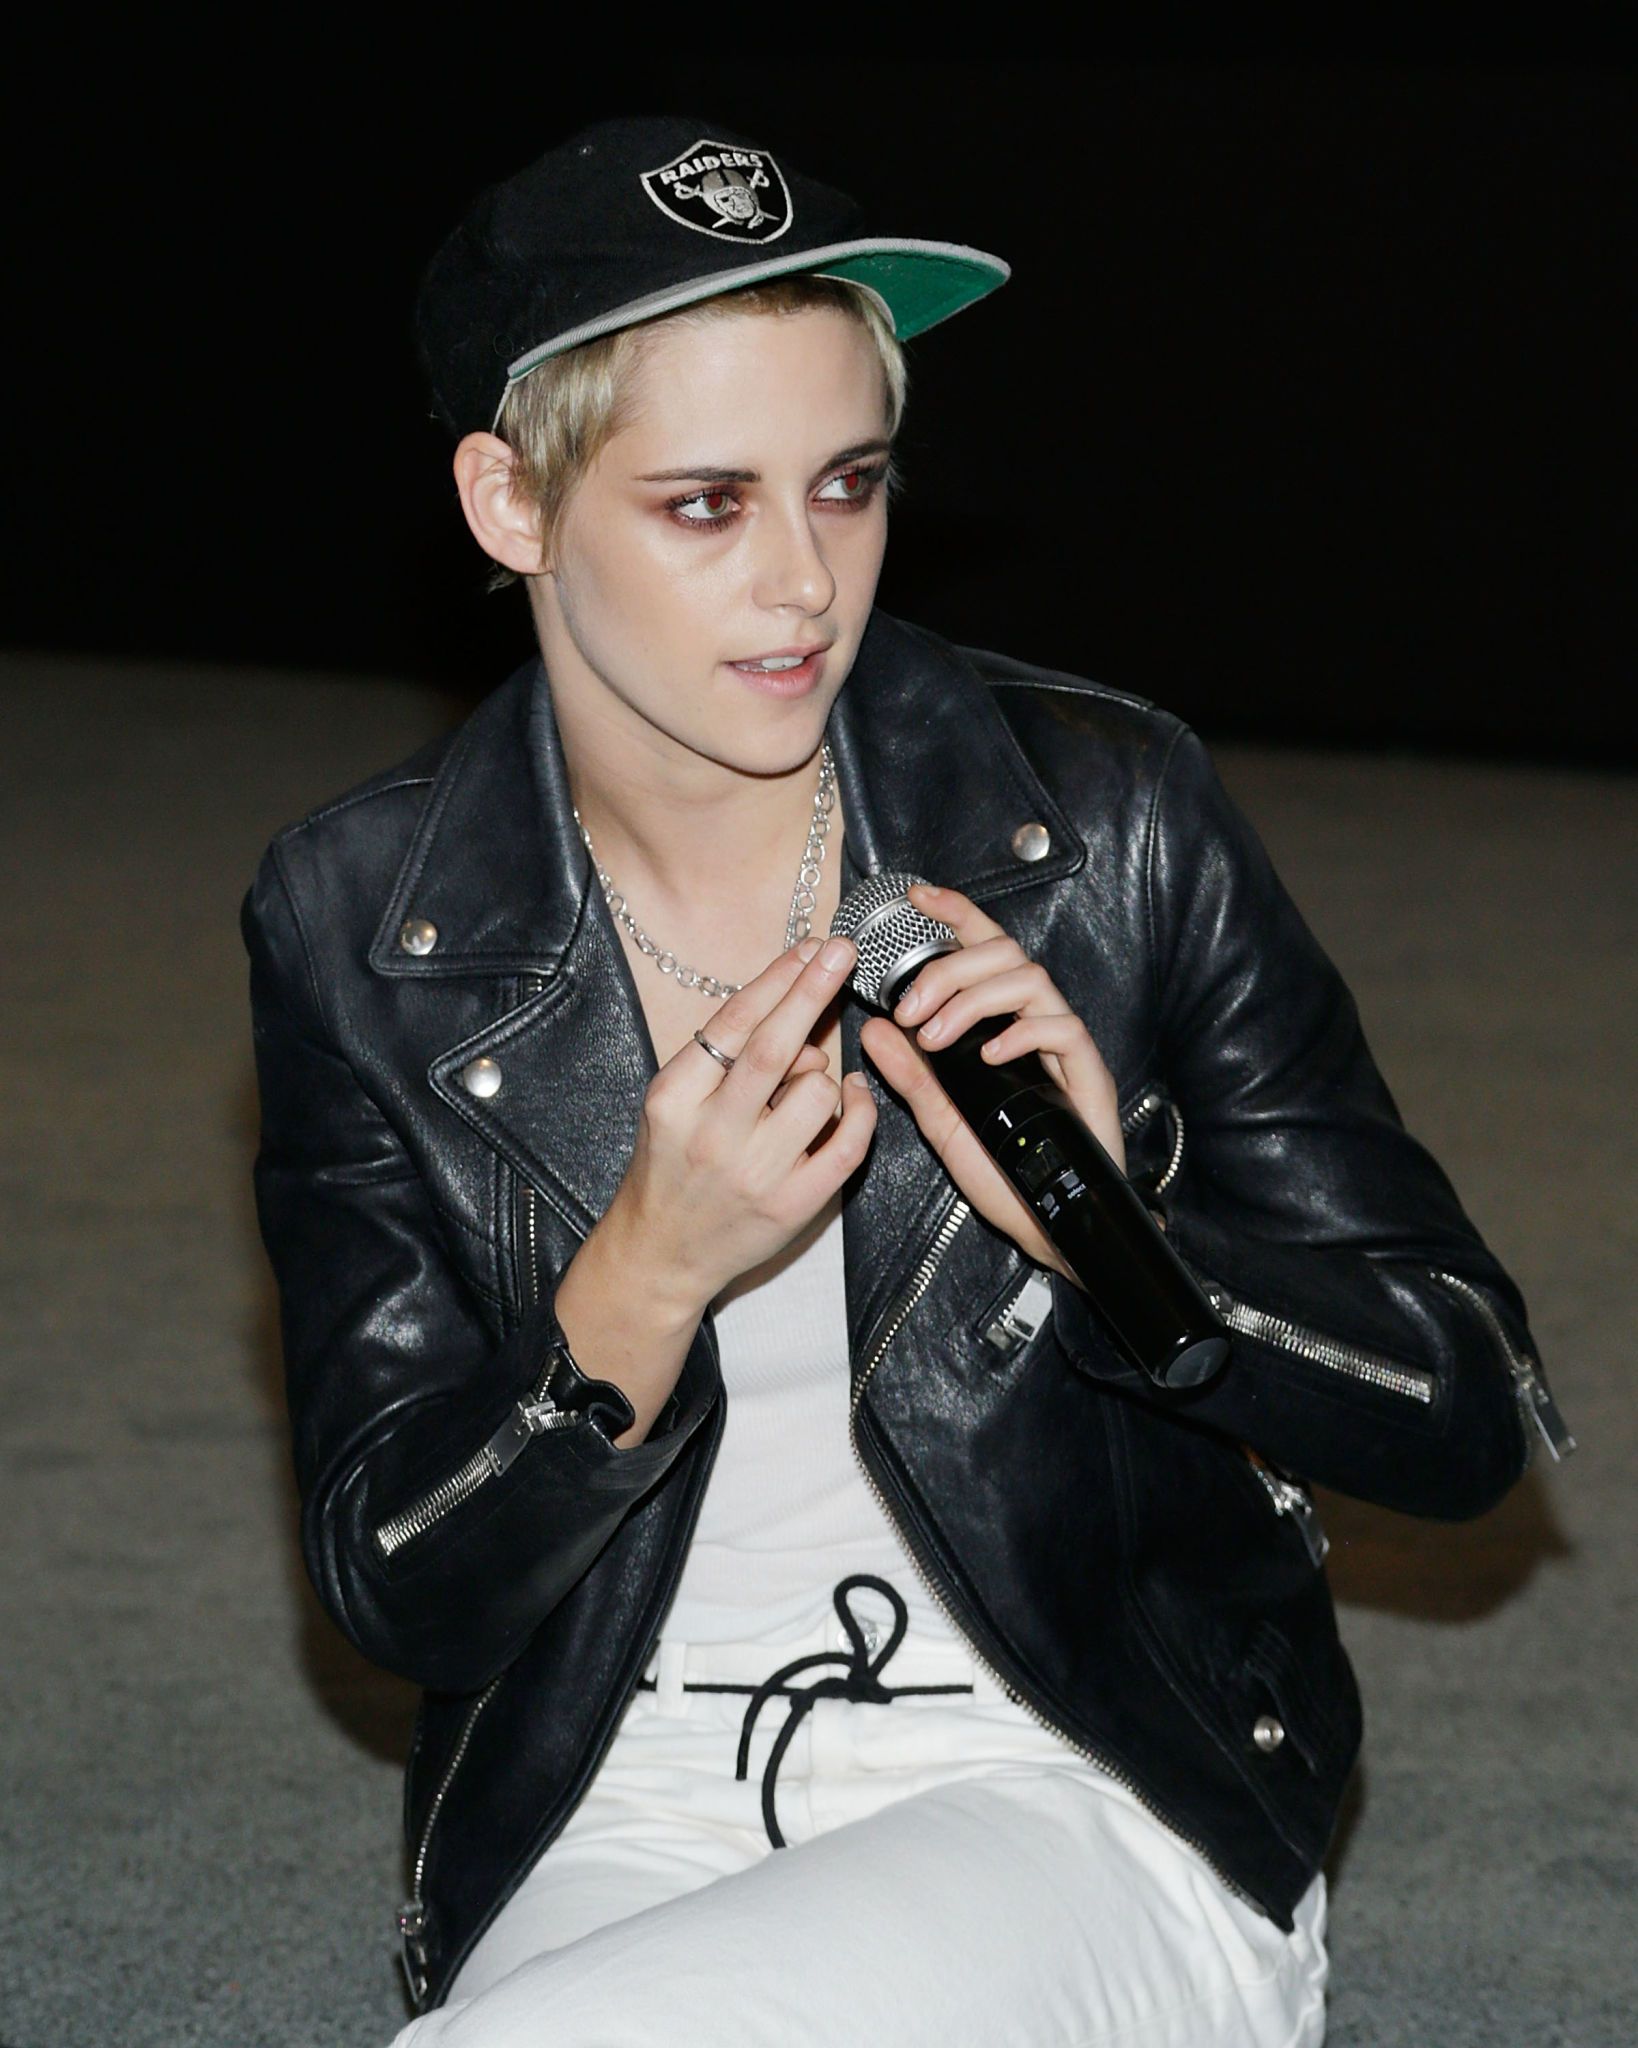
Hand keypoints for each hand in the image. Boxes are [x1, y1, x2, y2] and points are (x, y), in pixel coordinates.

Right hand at [606, 934, 876, 1315]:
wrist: (661, 1253)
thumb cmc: (671, 1164)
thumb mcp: (674, 1102)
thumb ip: (725, 1060)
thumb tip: (798, 1019)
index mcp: (674, 1098)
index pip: (733, 1024)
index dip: (777, 980)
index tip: (809, 947)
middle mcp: (712, 1134)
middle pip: (775, 1048)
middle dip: (812, 990)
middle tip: (841, 950)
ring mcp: (754, 1173)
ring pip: (818, 1092)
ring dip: (823, 1073)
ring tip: (804, 1086)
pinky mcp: (792, 1205)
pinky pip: (848, 1144)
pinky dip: (860, 1111)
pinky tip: (855, 1096)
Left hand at [858, 883, 1123, 1281]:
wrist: (1053, 1224)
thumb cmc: (1003, 1172)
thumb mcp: (942, 1120)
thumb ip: (911, 1074)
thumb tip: (872, 1028)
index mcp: (1001, 1022)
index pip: (982, 949)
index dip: (954, 914)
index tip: (915, 898)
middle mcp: (1035, 1022)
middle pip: (1003, 952)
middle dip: (949, 969)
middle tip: (910, 1011)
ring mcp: (1065, 1045)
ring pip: (1030, 979)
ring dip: (974, 999)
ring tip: (937, 1038)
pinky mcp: (1090, 1072)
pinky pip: (1062, 1027)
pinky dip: (1019, 1033)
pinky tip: (986, 1056)